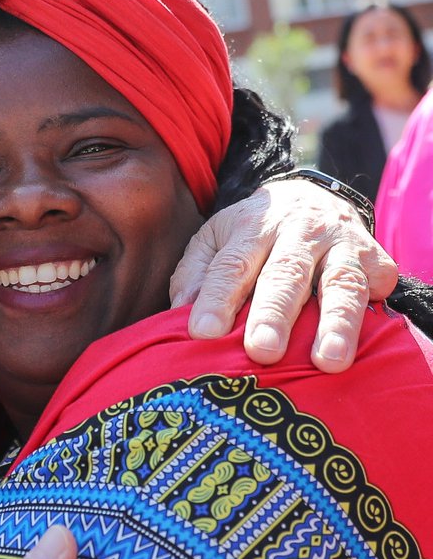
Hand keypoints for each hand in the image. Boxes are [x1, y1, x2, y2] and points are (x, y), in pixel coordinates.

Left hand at [171, 178, 396, 372]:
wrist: (308, 197)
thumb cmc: (250, 237)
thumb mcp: (213, 240)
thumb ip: (194, 276)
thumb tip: (181, 312)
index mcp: (252, 227)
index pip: (232, 265)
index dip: (217, 299)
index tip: (203, 333)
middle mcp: (300, 231)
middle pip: (286, 274)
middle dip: (274, 314)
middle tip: (261, 351)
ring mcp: (343, 244)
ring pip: (342, 284)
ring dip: (336, 324)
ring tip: (328, 362)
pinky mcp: (378, 261)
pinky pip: (378, 288)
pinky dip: (372, 317)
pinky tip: (365, 347)